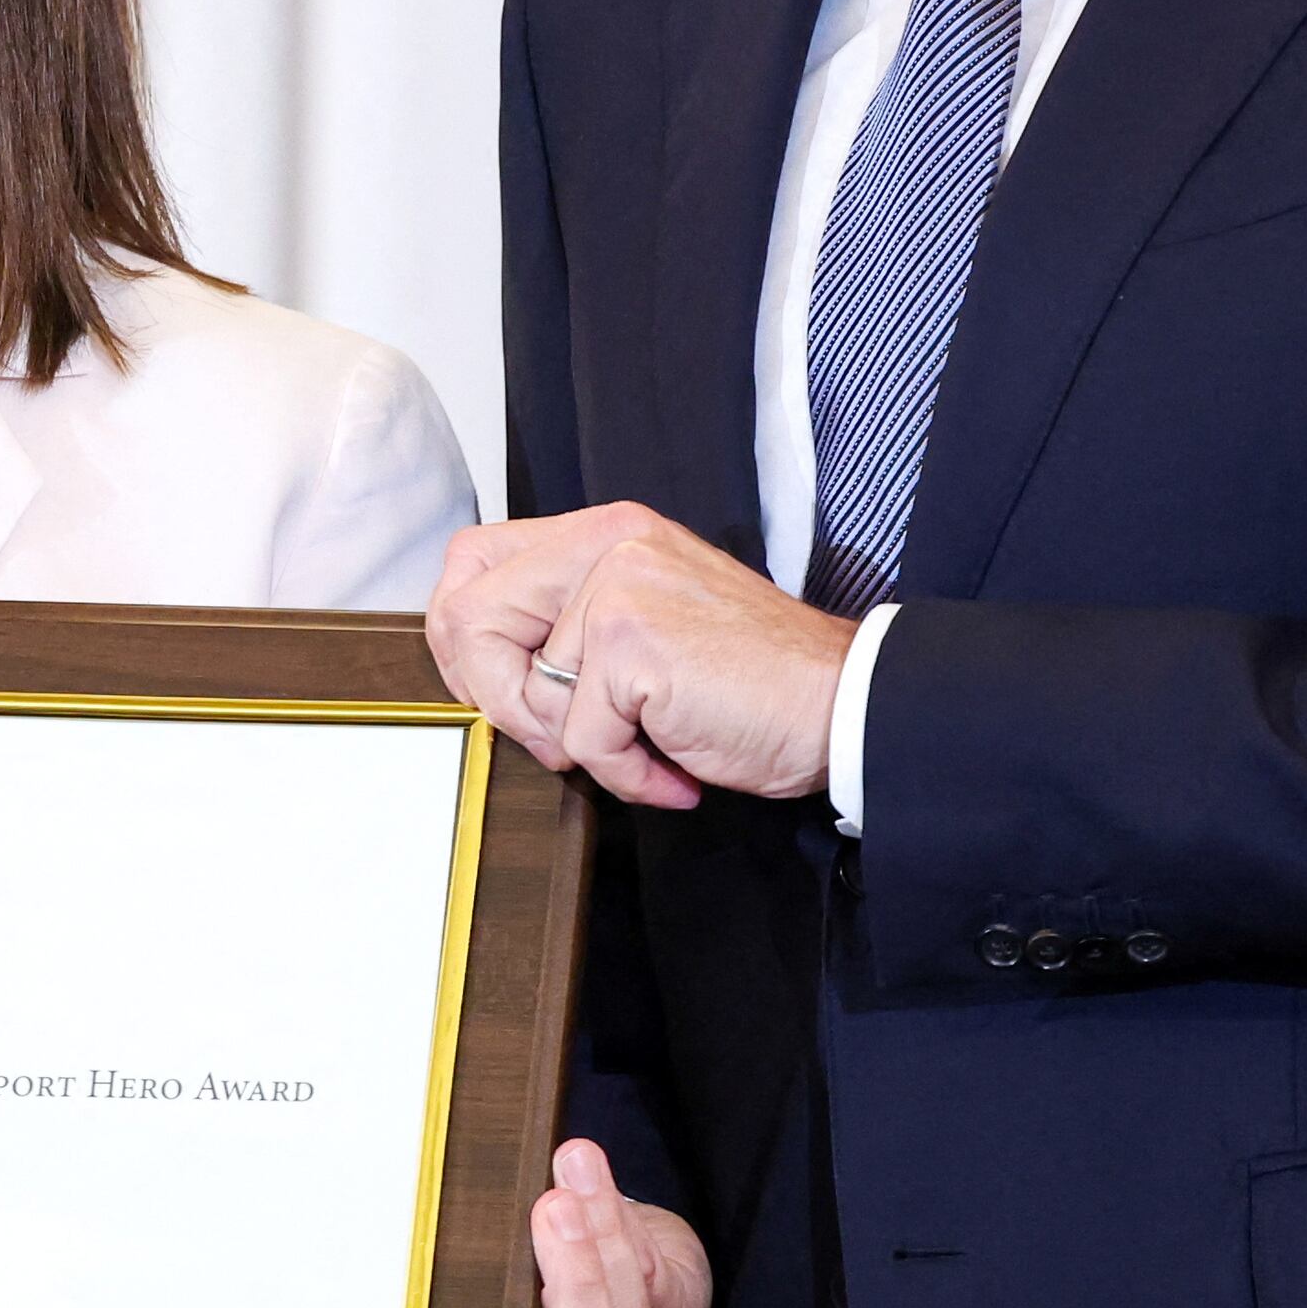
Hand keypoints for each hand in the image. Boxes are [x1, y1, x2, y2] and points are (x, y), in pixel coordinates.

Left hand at [430, 506, 852, 811]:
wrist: (842, 704)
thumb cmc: (752, 680)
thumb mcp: (648, 621)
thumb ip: (571, 620)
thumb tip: (479, 664)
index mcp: (605, 532)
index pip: (471, 560)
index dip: (464, 637)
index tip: (503, 690)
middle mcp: (606, 544)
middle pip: (465, 618)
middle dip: (499, 700)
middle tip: (564, 737)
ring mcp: (617, 589)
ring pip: (525, 694)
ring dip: (581, 747)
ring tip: (647, 743)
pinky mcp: (631, 645)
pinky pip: (579, 741)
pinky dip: (627, 775)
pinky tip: (676, 764)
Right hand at [526, 1138, 709, 1307]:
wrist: (625, 1280)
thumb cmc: (521, 1307)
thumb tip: (379, 1281)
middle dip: (578, 1285)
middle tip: (552, 1216)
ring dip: (597, 1237)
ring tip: (564, 1186)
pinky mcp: (667, 1307)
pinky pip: (650, 1266)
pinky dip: (614, 1212)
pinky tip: (583, 1168)